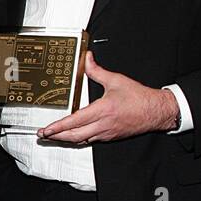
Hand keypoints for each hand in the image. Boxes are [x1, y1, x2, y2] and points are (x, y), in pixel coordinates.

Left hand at [37, 52, 179, 143]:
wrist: (157, 111)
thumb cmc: (140, 98)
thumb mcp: (116, 80)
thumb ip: (97, 71)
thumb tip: (87, 60)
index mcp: (102, 110)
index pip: (74, 121)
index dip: (58, 127)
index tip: (46, 130)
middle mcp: (103, 125)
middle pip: (74, 136)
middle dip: (56, 136)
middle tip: (43, 135)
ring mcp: (107, 133)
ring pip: (81, 140)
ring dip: (66, 139)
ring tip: (54, 137)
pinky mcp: (111, 137)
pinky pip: (91, 140)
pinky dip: (79, 140)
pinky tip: (73, 137)